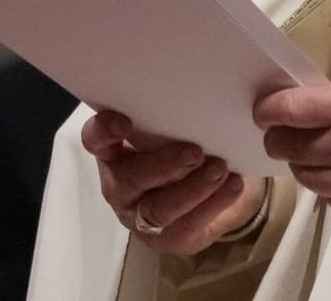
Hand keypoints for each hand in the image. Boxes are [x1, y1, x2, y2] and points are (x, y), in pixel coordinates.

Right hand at [82, 111, 268, 255]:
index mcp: (117, 152)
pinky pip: (187, 225)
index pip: (96, 141)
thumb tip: (203, 93)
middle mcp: (122, 185)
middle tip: (195, 152)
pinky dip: (213, 203)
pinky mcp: (167, 238)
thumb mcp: (182, 129)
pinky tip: (233, 185)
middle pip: (129, 179)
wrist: (220, 191)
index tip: (125, 122)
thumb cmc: (191, 148)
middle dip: (162, 166)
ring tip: (221, 169)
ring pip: (159, 208)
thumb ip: (179, 116)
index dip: (104, 132)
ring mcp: (141, 215)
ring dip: (193, 188)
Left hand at [254, 68, 330, 216]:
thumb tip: (322, 110)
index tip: (264, 109)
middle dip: (281, 137)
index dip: (269, 109)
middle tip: (285, 129)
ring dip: (304, 164)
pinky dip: (330, 187)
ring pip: (308, 179)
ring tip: (313, 151)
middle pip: (290, 149)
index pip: (290, 111)